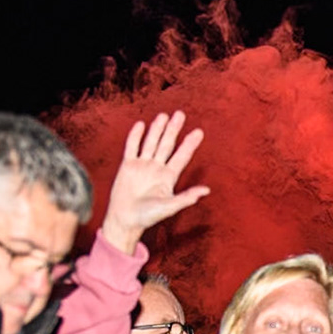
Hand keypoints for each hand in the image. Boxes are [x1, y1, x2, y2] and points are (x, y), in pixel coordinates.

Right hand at [102, 112, 209, 253]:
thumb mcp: (169, 207)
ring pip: (151, 142)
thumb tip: (206, 191)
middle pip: (167, 145)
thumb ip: (186, 197)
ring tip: (164, 116)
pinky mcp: (127, 166)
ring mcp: (142, 165)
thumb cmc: (148, 216)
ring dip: (157, 129)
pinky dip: (136, 136)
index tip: (199, 132)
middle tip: (180, 114)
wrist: (125, 219)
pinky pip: (132, 147)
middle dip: (173, 130)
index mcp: (168, 177)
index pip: (181, 156)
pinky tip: (141, 125)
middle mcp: (157, 168)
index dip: (190, 144)